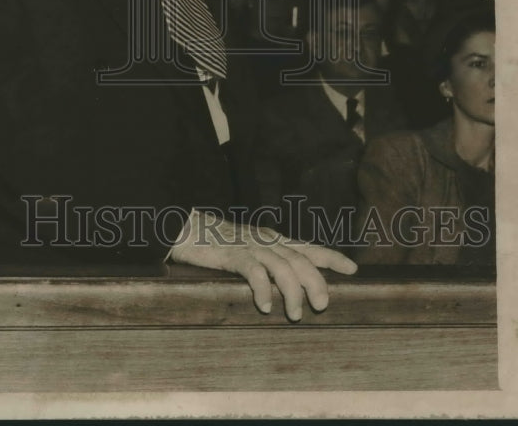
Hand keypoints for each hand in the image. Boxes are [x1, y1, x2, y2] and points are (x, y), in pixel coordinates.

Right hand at [169, 210, 356, 320]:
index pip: (309, 247)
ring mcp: (251, 246)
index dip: (331, 257)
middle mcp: (267, 241)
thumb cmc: (219, 243)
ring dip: (292, 292)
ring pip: (282, 266)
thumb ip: (268, 261)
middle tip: (322, 305)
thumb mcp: (250, 249)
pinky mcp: (233, 254)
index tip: (353, 269)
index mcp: (274, 240)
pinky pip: (254, 271)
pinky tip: (264, 306)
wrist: (188, 228)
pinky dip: (262, 289)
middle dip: (316, 282)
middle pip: (301, 259)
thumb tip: (286, 285)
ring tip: (294, 314)